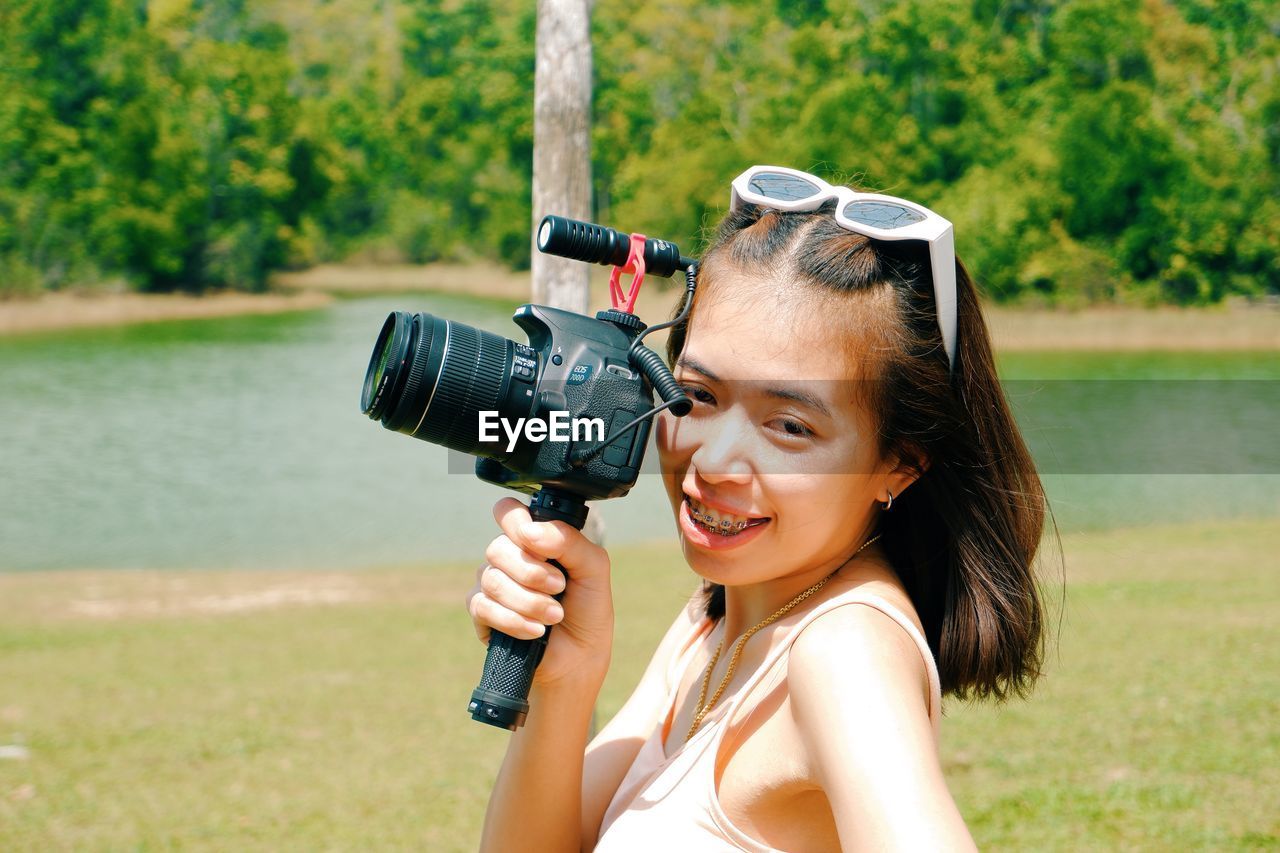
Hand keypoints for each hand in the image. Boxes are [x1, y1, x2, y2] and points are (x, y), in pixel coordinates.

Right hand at [466, 497, 613, 687]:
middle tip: (559, 588)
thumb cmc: (587, 610)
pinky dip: (514, 620)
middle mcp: (510, 557)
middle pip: (498, 547)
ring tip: (554, 616)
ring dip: (529, 601)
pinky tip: (536, 631)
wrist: (579, 658)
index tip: (537, 542)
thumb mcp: (594, 569)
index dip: (516, 522)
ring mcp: (493, 583)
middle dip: (532, 572)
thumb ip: (570, 541)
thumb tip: (532, 531)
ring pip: (492, 579)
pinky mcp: (482, 613)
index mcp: (535, 539)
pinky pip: (483, 606)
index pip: (508, 512)